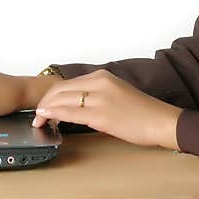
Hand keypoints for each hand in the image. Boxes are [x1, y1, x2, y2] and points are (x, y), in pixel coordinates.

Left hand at [30, 69, 182, 149]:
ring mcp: (100, 98)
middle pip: (61, 89)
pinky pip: (71, 112)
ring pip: (63, 99)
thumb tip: (76, 104)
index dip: (51, 95)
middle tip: (37, 115)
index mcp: (103, 76)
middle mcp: (100, 82)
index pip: (68, 83)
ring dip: (46, 109)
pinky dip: (55, 114)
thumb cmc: (142, 112)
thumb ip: (96, 95)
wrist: (161, 121)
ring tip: (39, 120)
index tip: (45, 105)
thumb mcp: (116, 94)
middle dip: (45, 101)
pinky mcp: (102, 115)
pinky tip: (46, 117)